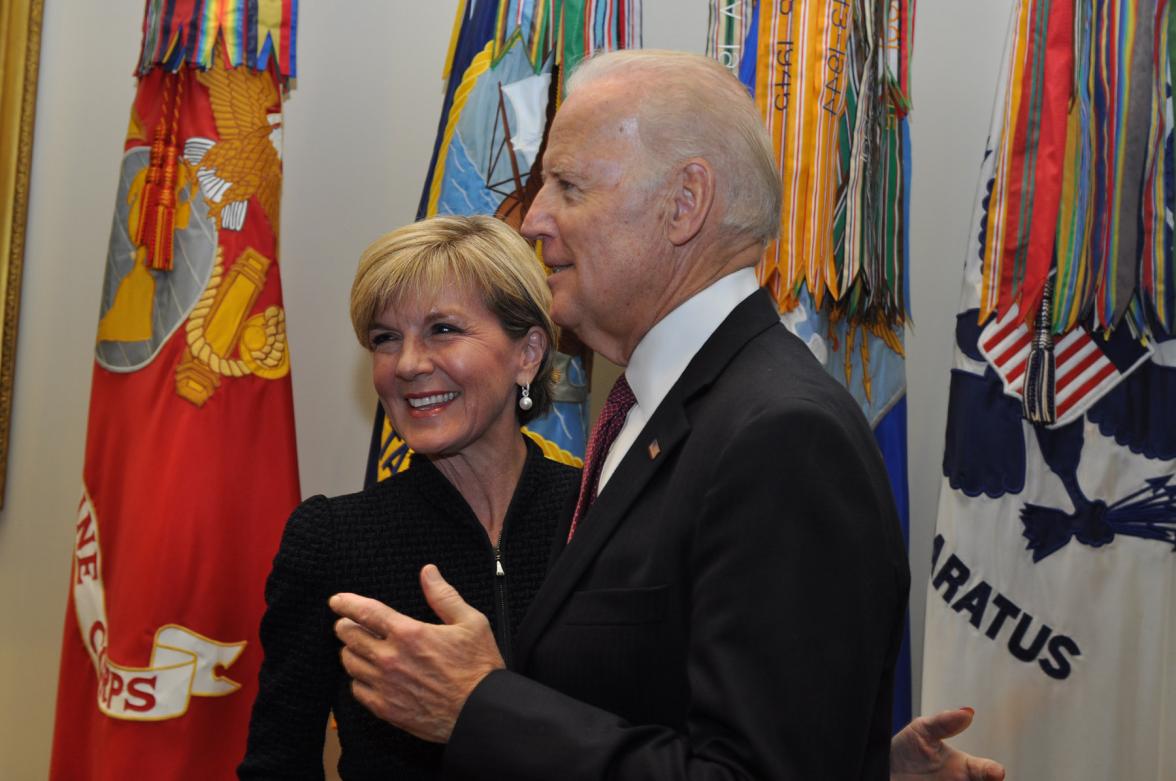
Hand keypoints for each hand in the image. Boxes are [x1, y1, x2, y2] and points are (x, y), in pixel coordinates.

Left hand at [329, 564, 504, 742]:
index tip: (336, 601)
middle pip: (350, 637)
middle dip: (345, 626)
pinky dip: (357, 679)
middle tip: (346, 624)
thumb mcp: (470, 622)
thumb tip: (428, 572)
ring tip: (355, 647)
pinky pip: (357, 690)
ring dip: (349, 651)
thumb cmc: (479, 667)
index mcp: (409, 633)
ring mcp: (386, 685)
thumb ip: (444, 596)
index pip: (366, 612)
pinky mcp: (386, 708)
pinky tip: (365, 675)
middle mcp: (391, 658)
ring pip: (350, 663)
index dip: (346, 604)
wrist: (480, 712)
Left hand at [890, 708, 1005, 780]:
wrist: (885, 769)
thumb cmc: (905, 750)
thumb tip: (966, 712)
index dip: (993, 771)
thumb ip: (944, 722)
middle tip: (990, 778)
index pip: (986, 770)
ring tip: (960, 780)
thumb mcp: (922, 730)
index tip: (996, 772)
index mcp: (963, 766)